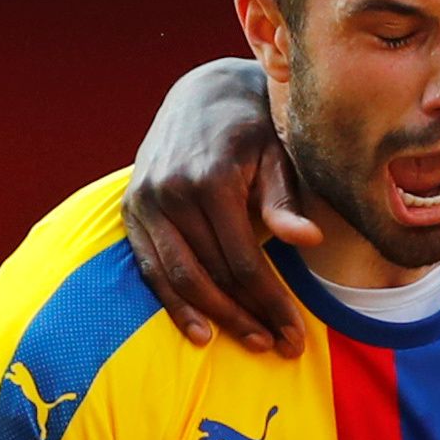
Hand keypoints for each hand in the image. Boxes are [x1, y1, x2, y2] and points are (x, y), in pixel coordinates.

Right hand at [122, 58, 322, 353]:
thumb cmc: (252, 128)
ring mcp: (144, 202)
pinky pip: (150, 269)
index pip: (243, 261)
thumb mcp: (277, 156)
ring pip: (180, 278)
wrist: (203, 93)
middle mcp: (170, 192)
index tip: (295, 335)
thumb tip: (309, 240)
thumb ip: (286, 201)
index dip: (271, 303)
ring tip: (251, 340)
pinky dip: (175, 304)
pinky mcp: (130, 209)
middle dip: (248, 316)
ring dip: (216, 317)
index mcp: (209, 179)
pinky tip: (200, 332)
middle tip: (278, 346)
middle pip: (212, 276)